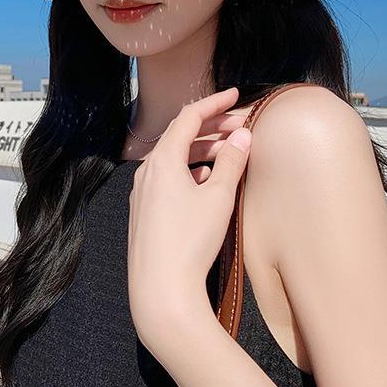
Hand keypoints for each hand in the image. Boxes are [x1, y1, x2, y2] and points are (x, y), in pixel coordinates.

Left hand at [126, 86, 252, 344]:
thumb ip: (231, 162)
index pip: (189, 117)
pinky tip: (208, 181)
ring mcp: (143, 192)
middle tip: (243, 126)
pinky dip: (191, 171)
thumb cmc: (190, 241)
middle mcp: (147, 171)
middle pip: (181, 136)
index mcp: (162, 159)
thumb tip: (242, 135)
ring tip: (231, 152)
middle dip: (213, 128)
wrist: (160, 291)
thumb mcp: (218, 197)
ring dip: (203, 150)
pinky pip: (168, 179)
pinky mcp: (145, 212)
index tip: (236, 95)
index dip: (214, 103)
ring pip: (175, 158)